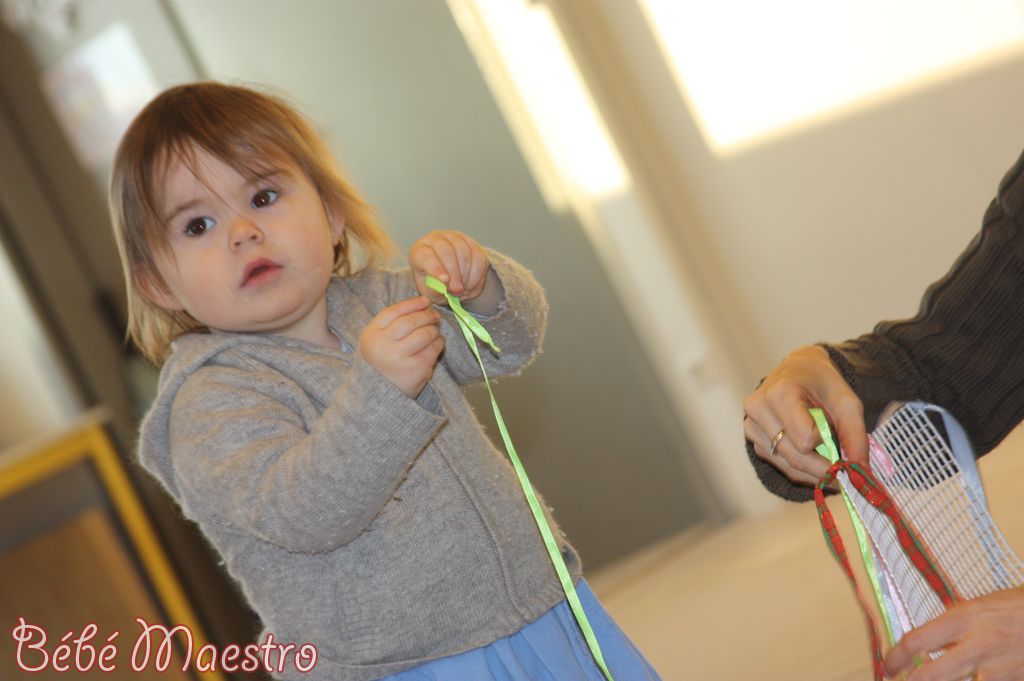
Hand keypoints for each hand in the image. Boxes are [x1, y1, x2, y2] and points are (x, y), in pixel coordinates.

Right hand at [359, 296, 444, 398]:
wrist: (379, 395)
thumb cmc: (382, 362)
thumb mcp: (378, 340)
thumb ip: (393, 323)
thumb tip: (423, 304)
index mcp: (371, 335)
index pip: (393, 312)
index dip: (412, 304)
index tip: (425, 301)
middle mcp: (383, 346)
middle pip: (410, 322)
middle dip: (425, 315)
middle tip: (434, 315)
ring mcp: (400, 358)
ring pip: (424, 334)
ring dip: (433, 329)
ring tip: (434, 330)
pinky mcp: (416, 369)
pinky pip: (433, 349)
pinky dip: (438, 343)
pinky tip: (437, 343)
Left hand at [409, 231, 490, 304]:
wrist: (449, 278)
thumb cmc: (434, 283)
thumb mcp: (430, 291)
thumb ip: (434, 290)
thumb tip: (442, 288)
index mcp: (419, 251)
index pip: (426, 257)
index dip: (436, 268)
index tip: (445, 281)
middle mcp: (436, 239)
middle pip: (447, 252)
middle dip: (454, 274)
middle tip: (457, 290)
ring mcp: (455, 238)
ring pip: (464, 253)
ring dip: (465, 275)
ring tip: (463, 289)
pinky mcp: (471, 243)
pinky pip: (478, 257)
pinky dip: (476, 274)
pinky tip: (470, 284)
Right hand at [742, 345, 867, 483]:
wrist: (798, 370)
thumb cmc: (821, 383)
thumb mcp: (846, 401)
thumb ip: (855, 435)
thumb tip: (860, 471)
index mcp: (779, 394)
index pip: (805, 440)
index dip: (826, 442)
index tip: (836, 435)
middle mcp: (758, 410)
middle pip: (794, 457)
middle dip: (822, 468)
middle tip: (843, 470)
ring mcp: (751, 425)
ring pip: (787, 466)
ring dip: (813, 471)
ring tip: (829, 458)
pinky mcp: (752, 439)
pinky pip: (780, 465)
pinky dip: (801, 468)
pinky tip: (812, 455)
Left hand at [884, 586, 1023, 680]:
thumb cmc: (1014, 608)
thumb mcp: (976, 607)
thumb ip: (951, 627)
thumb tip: (925, 644)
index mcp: (963, 619)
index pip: (916, 641)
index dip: (895, 658)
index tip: (887, 666)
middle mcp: (977, 644)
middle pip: (931, 675)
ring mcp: (997, 668)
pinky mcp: (1014, 680)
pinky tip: (972, 679)